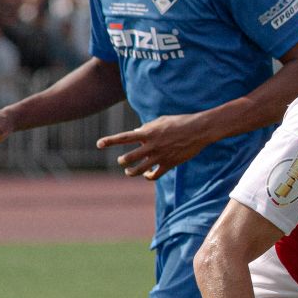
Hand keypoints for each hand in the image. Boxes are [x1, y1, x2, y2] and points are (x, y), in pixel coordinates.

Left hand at [96, 113, 213, 178]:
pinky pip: (154, 175)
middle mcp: (151, 146)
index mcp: (148, 133)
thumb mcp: (161, 121)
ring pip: (138, 170)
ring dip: (131, 172)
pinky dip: (148, 176)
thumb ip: (147, 127)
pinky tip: (147, 174)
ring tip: (129, 171)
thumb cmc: (180, 122)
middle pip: (128, 158)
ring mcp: (160, 156)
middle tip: (122, 161)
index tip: (98, 144)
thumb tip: (135, 132)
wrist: (199, 130)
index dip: (109, 141)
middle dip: (122, 161)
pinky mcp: (169, 163)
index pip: (124, 138)